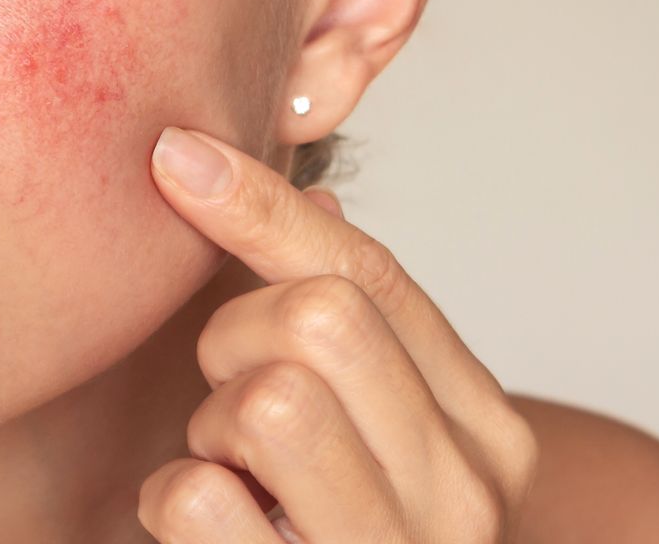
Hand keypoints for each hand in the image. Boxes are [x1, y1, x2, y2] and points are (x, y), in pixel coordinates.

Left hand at [135, 126, 539, 542]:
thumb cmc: (336, 542)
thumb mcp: (355, 435)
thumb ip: (345, 326)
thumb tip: (305, 192)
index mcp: (487, 435)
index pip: (369, 275)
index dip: (259, 204)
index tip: (171, 154)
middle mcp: (467, 500)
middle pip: (317, 318)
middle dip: (234, 339)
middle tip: (229, 407)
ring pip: (269, 398)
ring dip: (210, 428)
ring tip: (231, 481)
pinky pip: (196, 500)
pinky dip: (173, 502)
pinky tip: (211, 534)